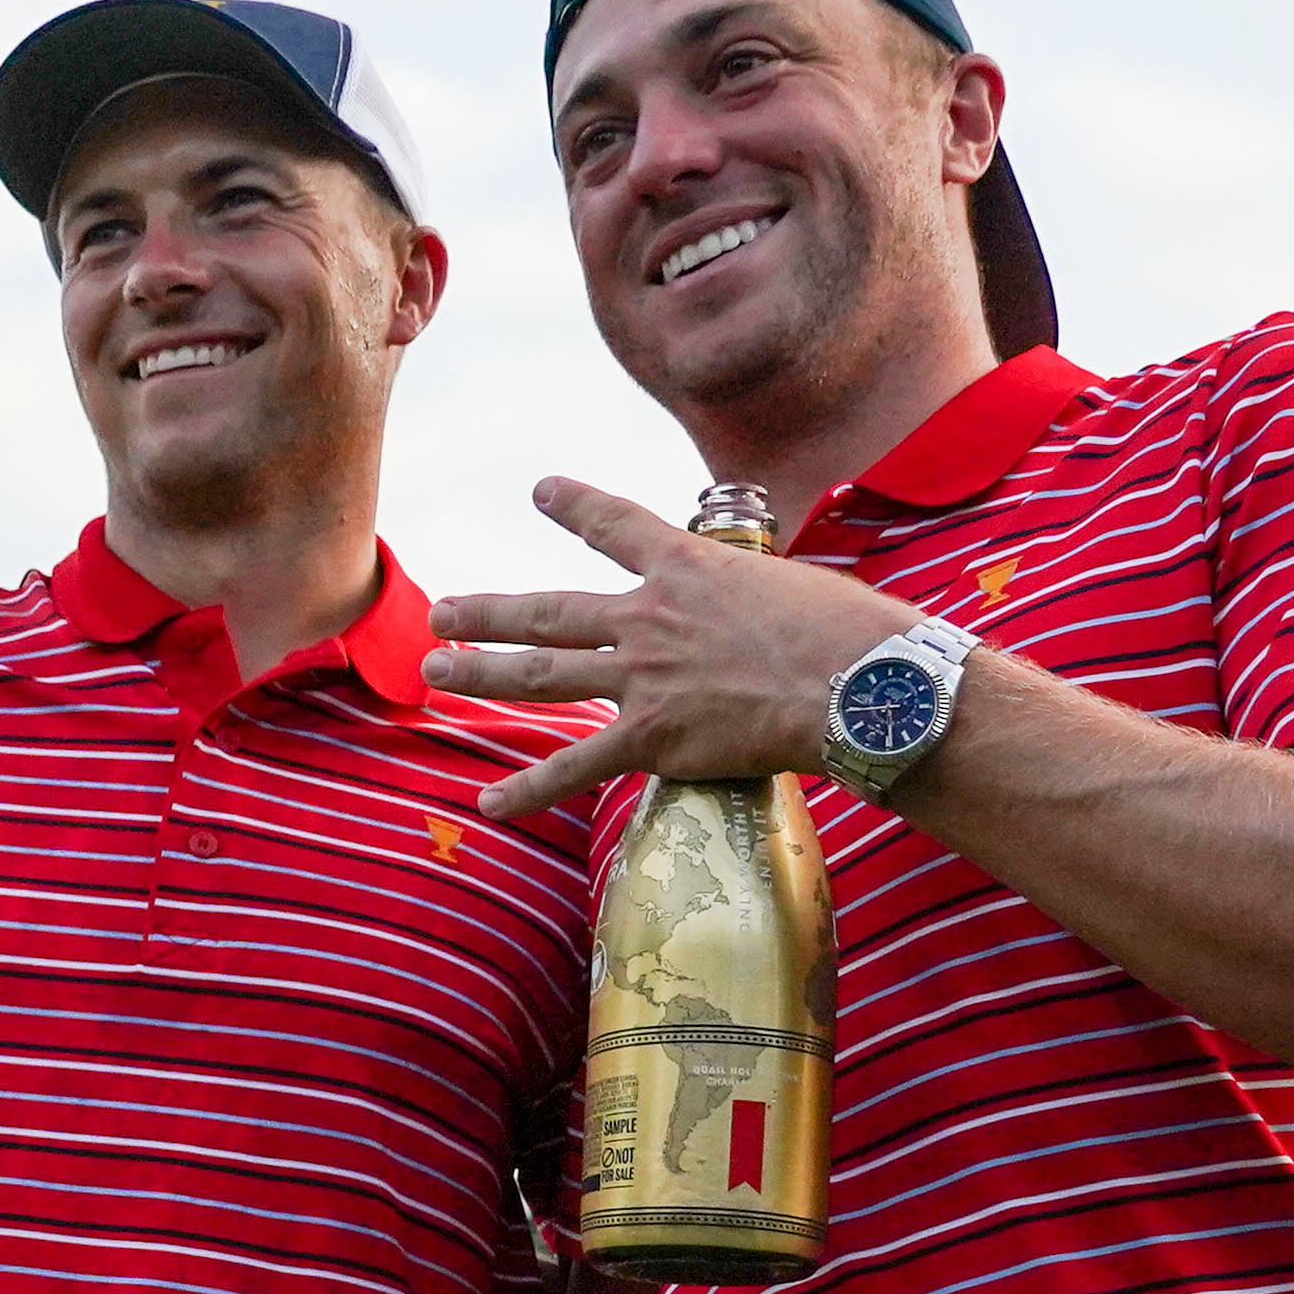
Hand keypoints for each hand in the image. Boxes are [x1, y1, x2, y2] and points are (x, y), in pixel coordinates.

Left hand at [419, 477, 913, 820]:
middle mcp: (650, 616)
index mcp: (688, 565)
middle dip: (489, 612)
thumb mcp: (796, 583)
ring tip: (435, 670)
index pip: (616, 524)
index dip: (575, 506)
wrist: (858, 685)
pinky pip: (577, 765)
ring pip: (543, 675)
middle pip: (549, 611)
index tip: (542, 491)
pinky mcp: (652, 738)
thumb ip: (759, 593)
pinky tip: (490, 802)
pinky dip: (530, 788)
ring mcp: (644, 677)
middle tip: (442, 613)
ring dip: (483, 672)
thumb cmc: (851, 632)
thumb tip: (781, 604)